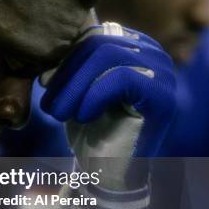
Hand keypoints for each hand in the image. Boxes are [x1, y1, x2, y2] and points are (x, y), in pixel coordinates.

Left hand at [41, 22, 175, 159]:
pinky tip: (83, 117)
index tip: (45, 84)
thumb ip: (72, 61)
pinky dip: (94, 96)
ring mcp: (163, 73)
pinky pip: (122, 77)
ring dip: (75, 88)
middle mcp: (153, 53)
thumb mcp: (77, 87)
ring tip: (59, 114)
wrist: (109, 173)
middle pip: (99, 43)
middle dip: (67, 74)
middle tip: (50, 104)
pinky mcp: (163, 95)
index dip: (65, 59)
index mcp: (133, 46)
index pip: (93, 35)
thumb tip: (50, 46)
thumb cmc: (92, 129)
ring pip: (108, 56)